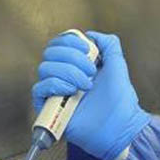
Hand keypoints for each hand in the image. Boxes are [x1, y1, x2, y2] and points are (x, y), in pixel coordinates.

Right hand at [32, 31, 149, 159]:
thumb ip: (108, 43)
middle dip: (72, 57)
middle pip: (50, 52)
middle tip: (90, 72)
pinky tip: (71, 92)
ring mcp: (55, 91)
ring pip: (44, 67)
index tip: (87, 50)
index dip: (70, 41)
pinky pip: (39, 88)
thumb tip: (91, 35)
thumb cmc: (120, 100)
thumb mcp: (117, 64)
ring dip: (68, 72)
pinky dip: (55, 85)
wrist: (119, 125)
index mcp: (76, 64)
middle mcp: (63, 75)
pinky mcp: (48, 107)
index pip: (59, 42)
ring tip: (85, 86)